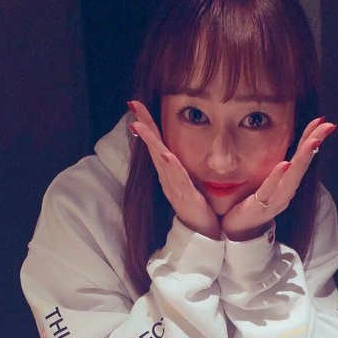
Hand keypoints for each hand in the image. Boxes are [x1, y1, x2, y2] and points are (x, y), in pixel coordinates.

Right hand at [128, 101, 219, 239]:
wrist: (203, 233)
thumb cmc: (197, 207)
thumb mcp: (187, 181)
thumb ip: (180, 165)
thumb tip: (174, 148)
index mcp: (168, 173)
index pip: (156, 144)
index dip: (147, 124)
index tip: (137, 103)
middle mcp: (168, 179)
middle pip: (154, 148)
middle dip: (145, 126)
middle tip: (134, 106)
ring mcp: (175, 188)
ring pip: (161, 162)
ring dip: (152, 143)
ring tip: (142, 125)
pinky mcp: (186, 198)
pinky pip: (179, 180)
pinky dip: (172, 167)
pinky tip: (167, 155)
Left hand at [220, 117, 336, 240]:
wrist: (236, 230)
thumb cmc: (251, 203)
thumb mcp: (266, 180)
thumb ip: (275, 165)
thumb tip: (283, 141)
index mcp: (287, 184)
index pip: (301, 157)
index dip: (311, 138)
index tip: (323, 121)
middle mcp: (285, 192)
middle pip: (302, 166)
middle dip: (314, 144)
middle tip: (327, 126)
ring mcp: (274, 201)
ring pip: (291, 179)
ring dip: (302, 160)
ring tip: (311, 142)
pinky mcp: (260, 207)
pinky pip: (269, 191)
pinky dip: (277, 178)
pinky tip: (284, 164)